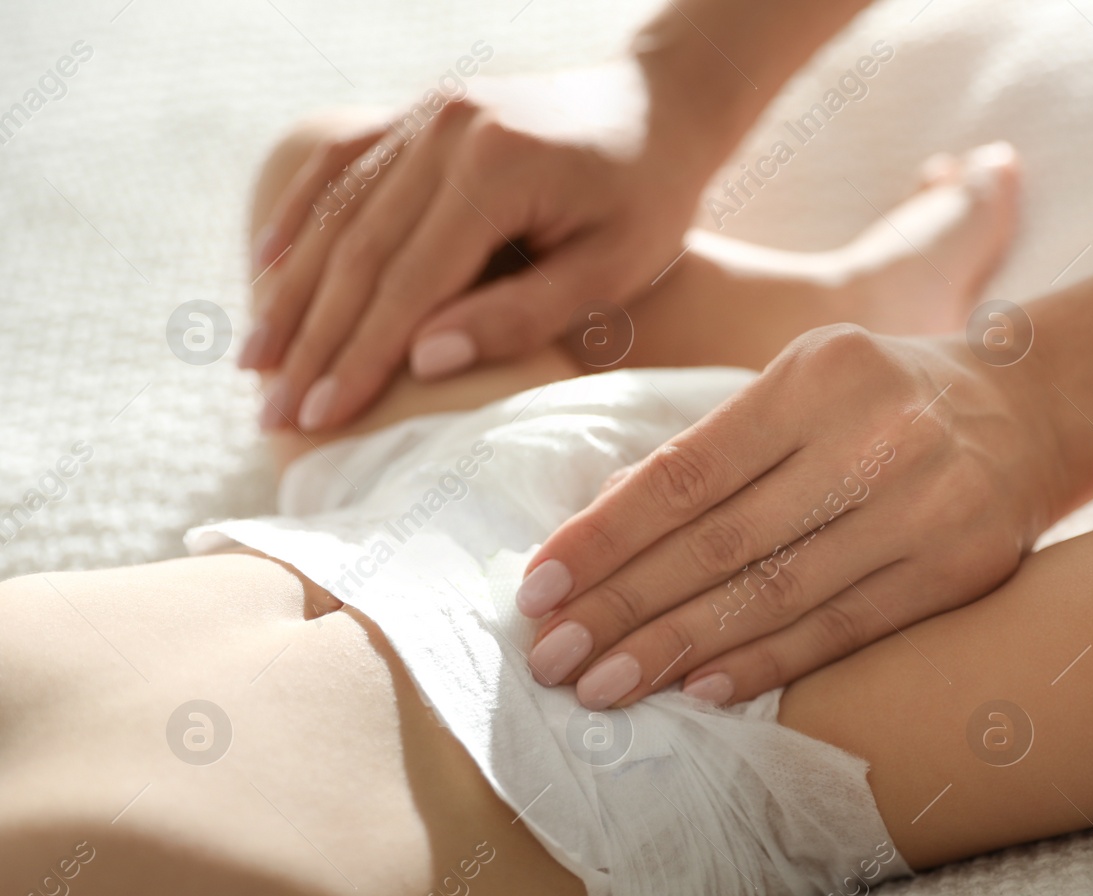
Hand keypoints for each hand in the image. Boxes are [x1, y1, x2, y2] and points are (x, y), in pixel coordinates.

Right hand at [246, 61, 714, 431]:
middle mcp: (445, 130)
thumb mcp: (610, 271)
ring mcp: (426, 113)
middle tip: (273, 413)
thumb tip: (423, 361)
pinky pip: (344, 165)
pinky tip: (269, 268)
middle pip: (357, 251)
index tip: (318, 419)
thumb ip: (520, 315)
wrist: (663, 102)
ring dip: (292, 291)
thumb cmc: (651, 198)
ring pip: (337, 212)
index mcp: (495, 169)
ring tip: (253, 363)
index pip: (407, 284)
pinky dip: (302, 217)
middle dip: (312, 341)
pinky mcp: (421, 113)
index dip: (357, 358)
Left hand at [516, 324, 1071, 708]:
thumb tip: (602, 523)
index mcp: (817, 374)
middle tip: (550, 660)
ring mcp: (923, 505)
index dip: (604, 536)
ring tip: (604, 687)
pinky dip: (766, 662)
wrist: (1031, 411)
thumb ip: (715, 448)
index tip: (537, 588)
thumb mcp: (803, 385)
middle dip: (623, 606)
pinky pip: (842, 628)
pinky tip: (701, 690)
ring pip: (775, 594)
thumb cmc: (882, 399)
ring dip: (678, 649)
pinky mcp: (957, 569)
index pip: (687, 471)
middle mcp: (873, 436)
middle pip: (721, 541)